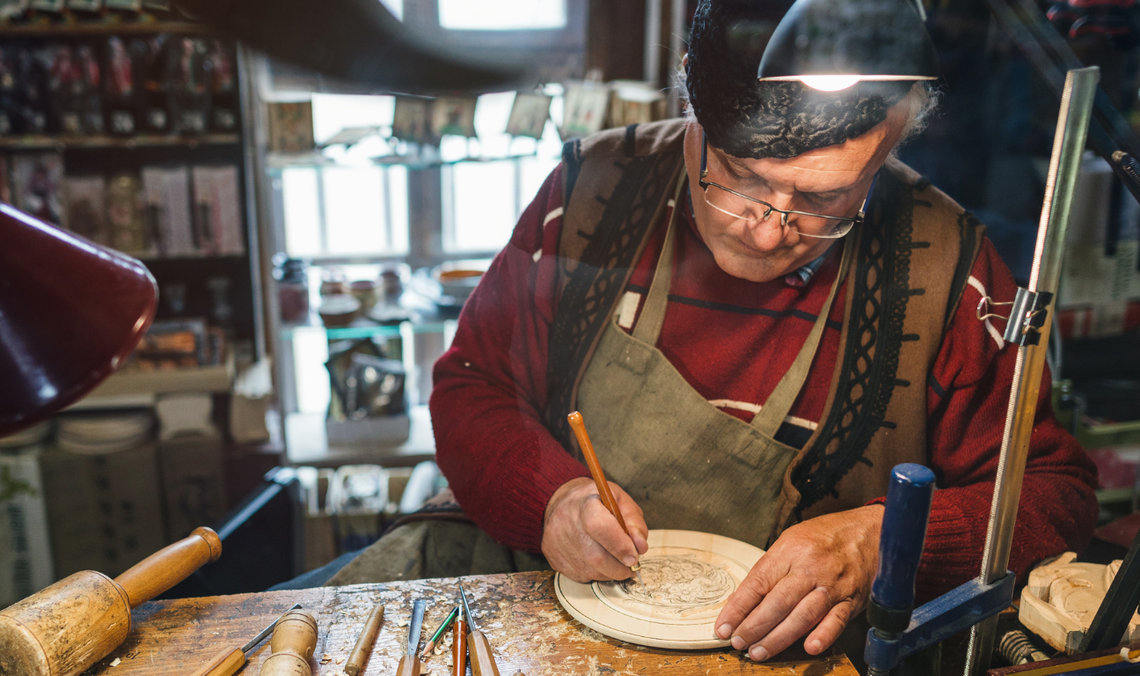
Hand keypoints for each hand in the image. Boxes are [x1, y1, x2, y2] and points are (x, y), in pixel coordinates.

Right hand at [541, 476, 648, 582]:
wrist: (560, 501)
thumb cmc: (595, 501)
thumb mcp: (619, 500)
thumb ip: (634, 522)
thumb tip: (640, 547)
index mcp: (585, 503)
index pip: (599, 527)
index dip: (619, 545)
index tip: (634, 555)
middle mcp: (566, 522)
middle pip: (594, 556)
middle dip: (619, 567)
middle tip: (631, 565)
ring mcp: (557, 541)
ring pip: (588, 570)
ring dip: (609, 573)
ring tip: (617, 564)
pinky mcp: (553, 557)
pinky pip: (579, 576)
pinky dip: (595, 574)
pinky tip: (599, 563)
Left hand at [714, 504, 883, 660]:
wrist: (870, 532)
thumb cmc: (826, 537)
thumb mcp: (791, 541)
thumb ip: (770, 570)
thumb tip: (743, 601)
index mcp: (790, 550)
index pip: (757, 583)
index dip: (738, 608)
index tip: (723, 626)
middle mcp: (809, 567)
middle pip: (777, 602)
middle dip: (754, 626)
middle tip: (738, 643)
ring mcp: (832, 585)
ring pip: (802, 615)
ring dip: (778, 638)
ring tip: (759, 651)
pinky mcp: (851, 599)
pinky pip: (836, 620)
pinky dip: (823, 635)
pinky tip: (809, 648)